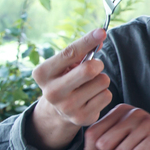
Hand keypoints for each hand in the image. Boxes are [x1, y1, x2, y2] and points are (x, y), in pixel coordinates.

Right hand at [30, 29, 111, 149]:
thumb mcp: (65, 64)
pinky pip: (107, 96)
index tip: (102, 31)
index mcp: (43, 73)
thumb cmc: (65, 79)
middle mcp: (52, 92)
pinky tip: (92, 97)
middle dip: (98, 64)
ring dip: (101, 80)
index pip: (69, 53)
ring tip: (90, 85)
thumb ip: (81, 50)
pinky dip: (104, 93)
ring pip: (102, 82)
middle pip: (89, 70)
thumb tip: (100, 36)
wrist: (58, 111)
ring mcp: (67, 107)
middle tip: (95, 67)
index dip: (88, 41)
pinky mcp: (82, 118)